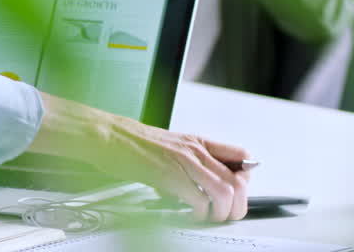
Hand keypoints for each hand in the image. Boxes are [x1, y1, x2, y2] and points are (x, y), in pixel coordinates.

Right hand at [102, 115, 251, 222]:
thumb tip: (201, 185)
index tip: (237, 191)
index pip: (241, 155)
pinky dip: (200, 214)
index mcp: (197, 142)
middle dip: (238, 205)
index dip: (246, 177)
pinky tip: (191, 214)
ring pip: (225, 192)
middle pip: (238, 181)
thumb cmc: (131, 142)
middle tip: (228, 214)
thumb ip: (189, 160)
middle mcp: (195, 150)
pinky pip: (199, 201)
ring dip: (222, 212)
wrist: (108, 136)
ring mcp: (184, 162)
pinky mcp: (170, 176)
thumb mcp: (169, 145)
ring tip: (210, 217)